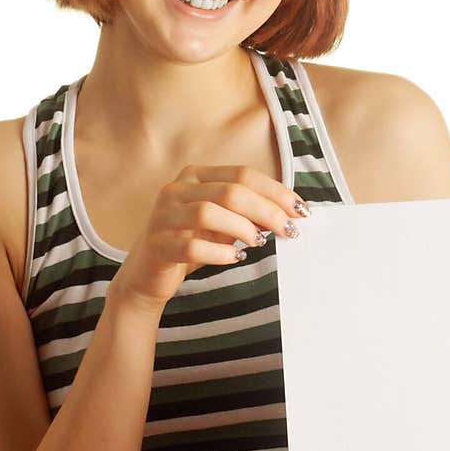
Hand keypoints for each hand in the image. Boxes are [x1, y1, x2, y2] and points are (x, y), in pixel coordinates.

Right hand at [108, 164, 311, 314]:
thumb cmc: (192, 243)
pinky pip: (190, 246)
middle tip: (289, 230)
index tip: (301, 211)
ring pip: (208, 212)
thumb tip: (290, 213)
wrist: (148, 275)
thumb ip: (249, 213)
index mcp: (196, 176)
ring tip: (259, 242)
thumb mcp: (224, 223)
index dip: (276, 191)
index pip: (243, 174)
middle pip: (230, 191)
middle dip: (266, 211)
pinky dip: (218, 253)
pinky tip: (236, 258)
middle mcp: (177, 189)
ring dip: (242, 228)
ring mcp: (163, 216)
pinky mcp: (157, 244)